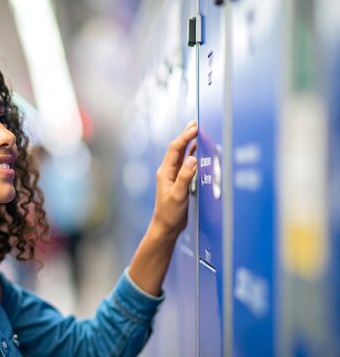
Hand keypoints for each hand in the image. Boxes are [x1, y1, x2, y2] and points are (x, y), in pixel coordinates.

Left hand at [151, 120, 197, 238]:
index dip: (185, 137)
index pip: (175, 149)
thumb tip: (193, 159)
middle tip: (195, 123)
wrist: (166, 226)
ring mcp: (173, 176)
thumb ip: (185, 177)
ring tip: (196, 132)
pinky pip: (185, 164)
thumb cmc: (169, 213)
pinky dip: (192, 155)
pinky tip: (197, 152)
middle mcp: (168, 171)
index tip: (194, 128)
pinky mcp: (179, 181)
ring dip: (189, 143)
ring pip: (181, 155)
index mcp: (165, 172)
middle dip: (186, 135)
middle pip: (177, 149)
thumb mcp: (178, 195)